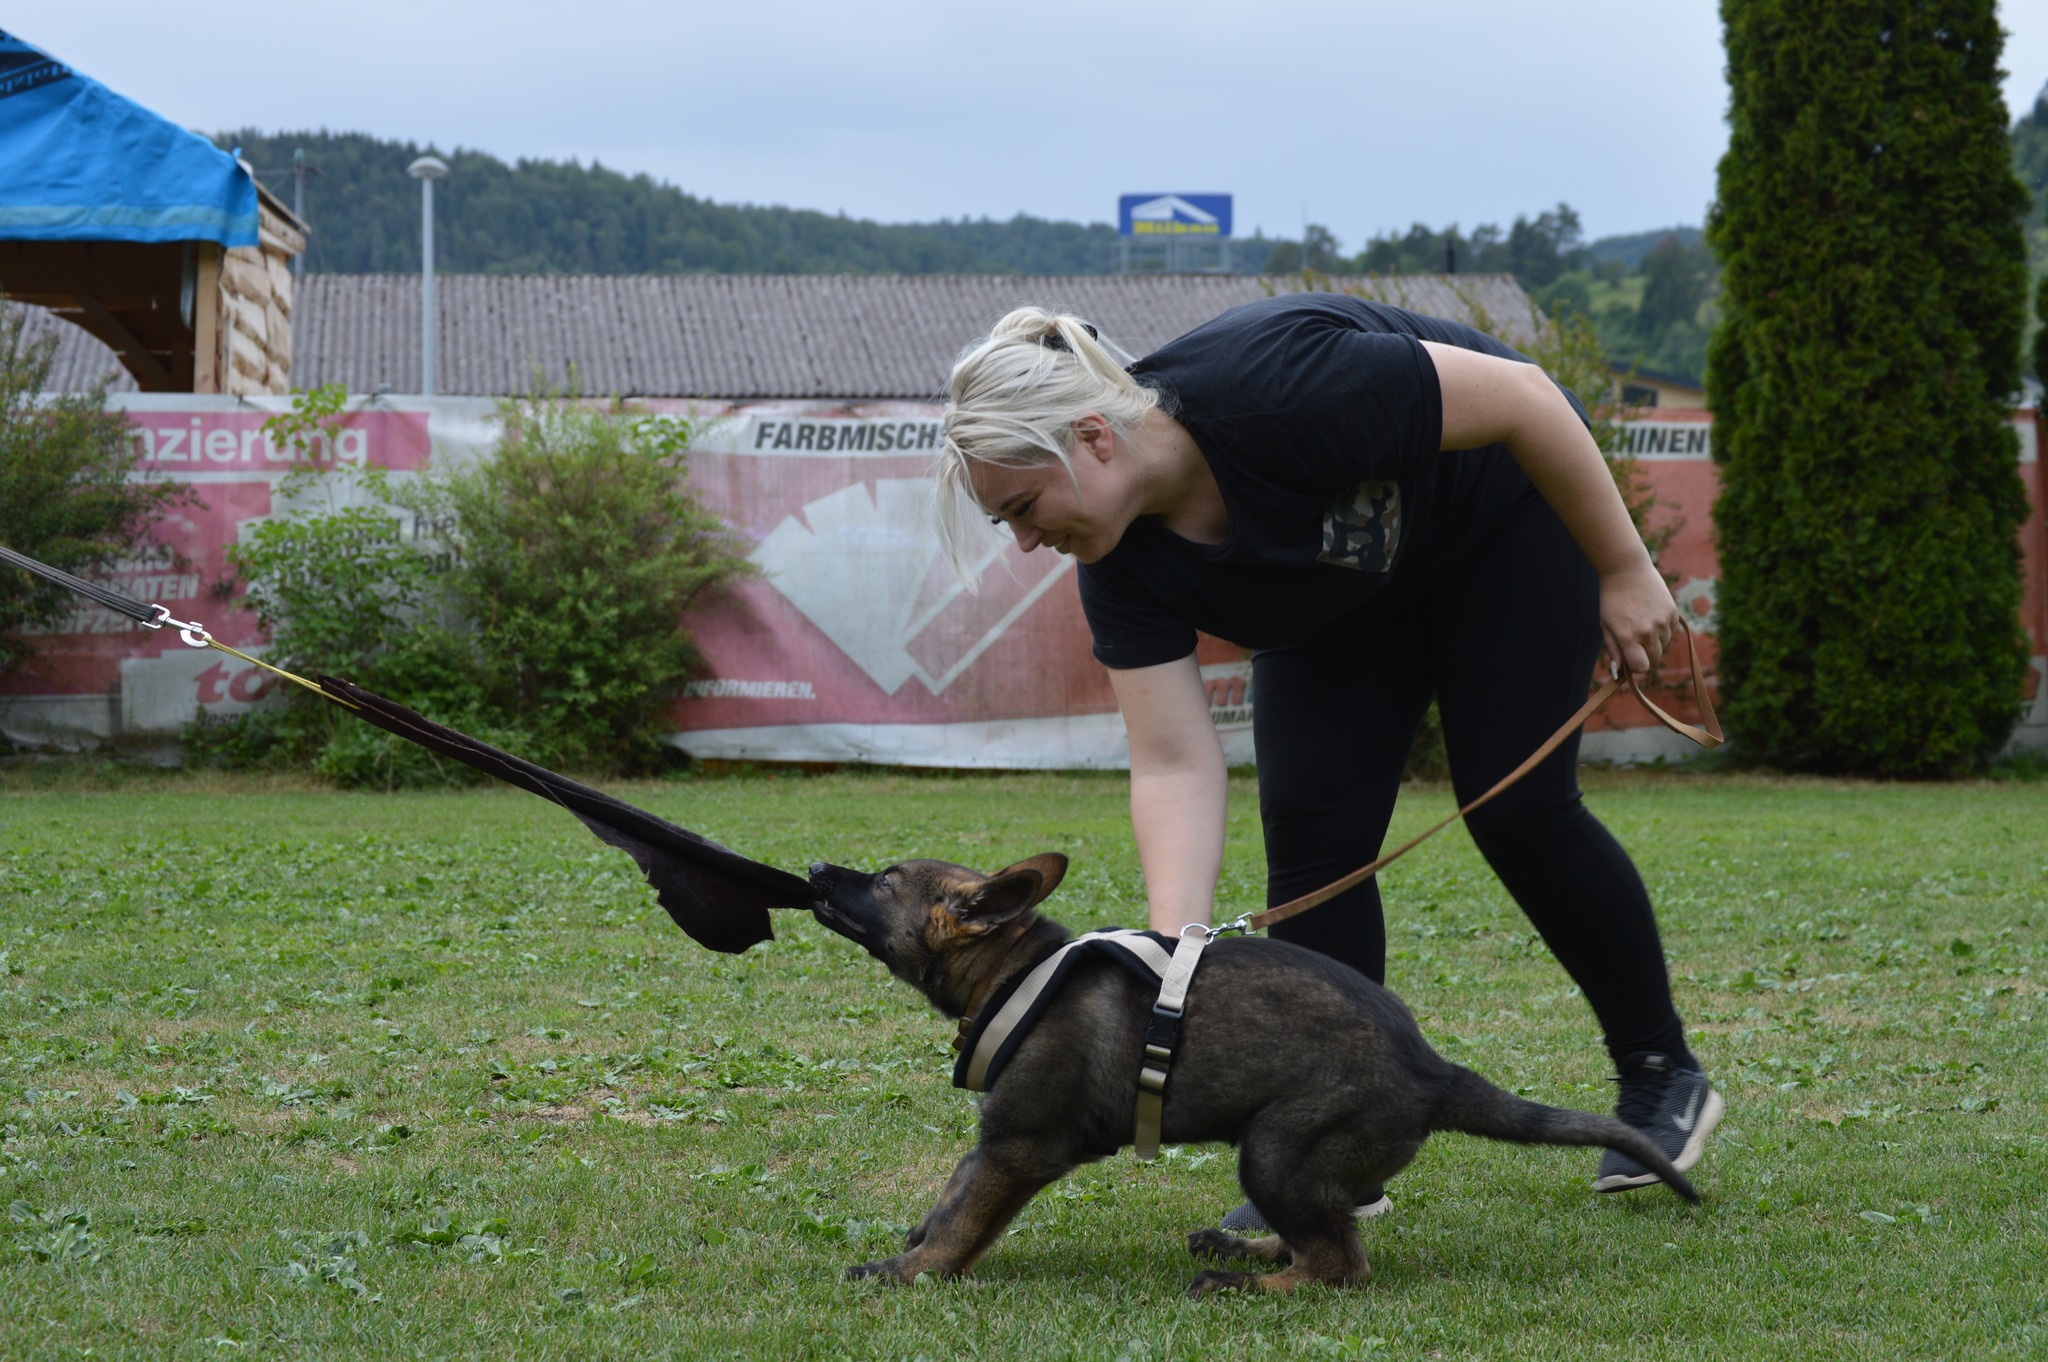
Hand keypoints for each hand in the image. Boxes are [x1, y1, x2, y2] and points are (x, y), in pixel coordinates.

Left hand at [1599, 557, 1679, 683]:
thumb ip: (1614, 649)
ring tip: (1642, 621)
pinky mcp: (1673, 612)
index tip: (1630, 657)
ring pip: (1663, 645)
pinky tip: (1651, 613)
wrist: (1626, 570)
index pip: (1641, 668)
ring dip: (1655, 640)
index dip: (1636, 666)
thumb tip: (1619, 672)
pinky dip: (1663, 628)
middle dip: (1645, 655)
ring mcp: (1662, 622)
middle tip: (1635, 640)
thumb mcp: (1606, 625)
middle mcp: (1647, 632)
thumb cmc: (1612, 599)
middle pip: (1654, 659)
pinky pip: (1671, 631)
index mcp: (1628, 637)